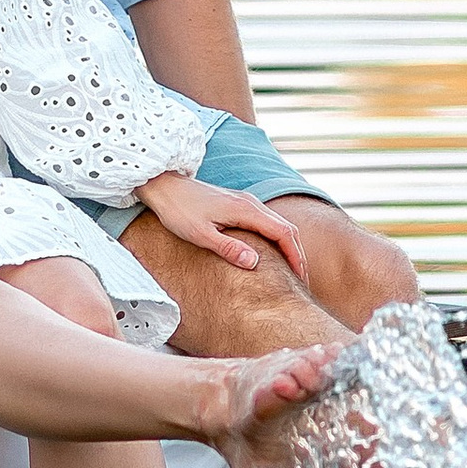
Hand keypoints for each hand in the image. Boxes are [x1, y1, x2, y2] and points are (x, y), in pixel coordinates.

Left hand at [134, 171, 309, 279]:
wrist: (165, 186)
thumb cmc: (179, 211)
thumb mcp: (201, 234)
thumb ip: (228, 248)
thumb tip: (255, 263)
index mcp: (247, 210)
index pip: (284, 234)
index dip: (296, 257)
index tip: (300, 278)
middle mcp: (251, 204)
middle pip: (286, 229)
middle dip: (297, 254)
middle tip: (301, 281)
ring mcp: (246, 203)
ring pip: (278, 225)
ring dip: (288, 247)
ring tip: (291, 271)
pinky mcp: (239, 205)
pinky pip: (267, 222)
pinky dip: (276, 239)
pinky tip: (271, 254)